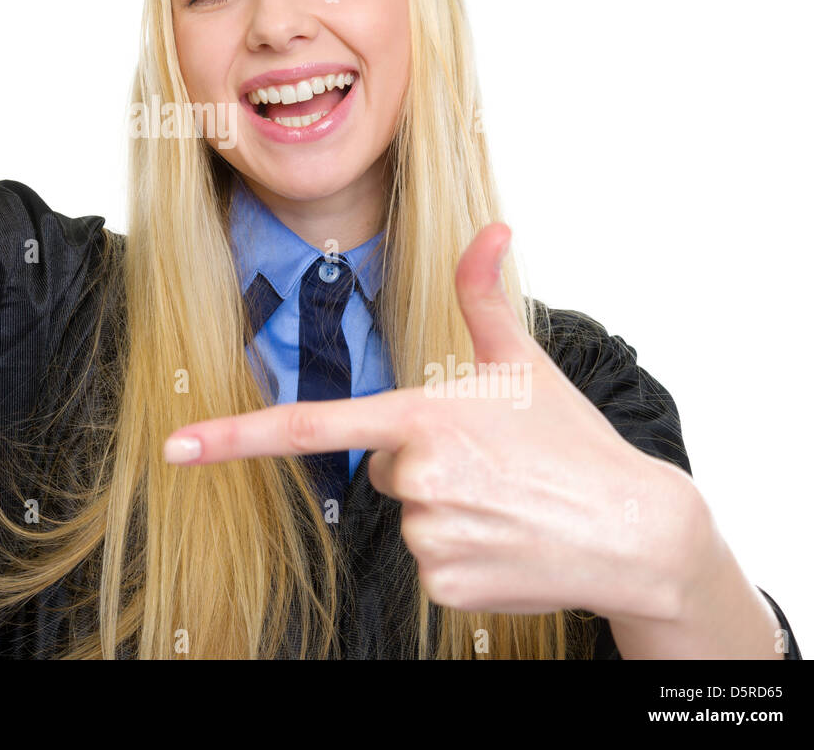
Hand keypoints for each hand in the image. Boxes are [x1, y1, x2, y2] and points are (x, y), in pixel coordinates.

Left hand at [164, 224, 699, 621]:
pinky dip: (460, 552)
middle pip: (380, 465)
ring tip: (503, 501)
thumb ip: (483, 293)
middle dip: (419, 459)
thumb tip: (492, 228)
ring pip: (405, 514)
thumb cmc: (572, 441)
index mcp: (422, 417)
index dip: (234, 436)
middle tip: (484, 463)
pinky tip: (505, 537)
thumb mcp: (523, 361)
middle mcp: (417, 477)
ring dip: (442, 507)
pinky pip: (429, 563)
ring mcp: (430, 536)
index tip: (177, 447)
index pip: (308, 426)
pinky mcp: (446, 585)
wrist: (635, 531)